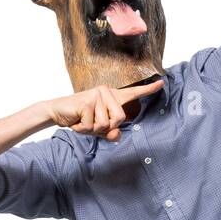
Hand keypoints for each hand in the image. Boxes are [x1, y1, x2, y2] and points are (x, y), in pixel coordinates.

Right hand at [47, 78, 163, 141]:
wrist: (58, 112)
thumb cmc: (81, 119)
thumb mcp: (98, 129)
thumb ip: (110, 133)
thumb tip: (117, 136)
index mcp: (112, 96)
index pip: (132, 94)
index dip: (148, 90)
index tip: (162, 83)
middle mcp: (106, 91)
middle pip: (120, 118)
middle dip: (107, 127)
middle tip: (92, 123)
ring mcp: (97, 95)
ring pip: (107, 123)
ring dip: (93, 129)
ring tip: (83, 120)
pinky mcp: (88, 101)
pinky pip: (93, 125)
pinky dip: (83, 129)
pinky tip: (77, 120)